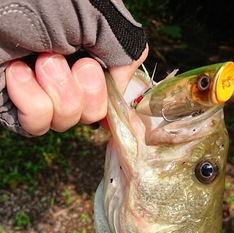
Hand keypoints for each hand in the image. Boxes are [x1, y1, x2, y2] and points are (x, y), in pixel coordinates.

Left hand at [6, 45, 147, 135]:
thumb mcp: (97, 13)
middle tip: (66, 57)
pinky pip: (38, 125)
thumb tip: (123, 85)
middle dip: (86, 90)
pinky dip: (31, 100)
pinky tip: (17, 74)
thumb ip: (124, 47)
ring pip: (68, 121)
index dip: (112, 91)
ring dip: (57, 90)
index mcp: (87, 48)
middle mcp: (66, 73)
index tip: (104, 72)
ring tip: (37, 60)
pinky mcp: (14, 107)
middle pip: (94, 112)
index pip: (112, 88)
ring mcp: (40, 92)